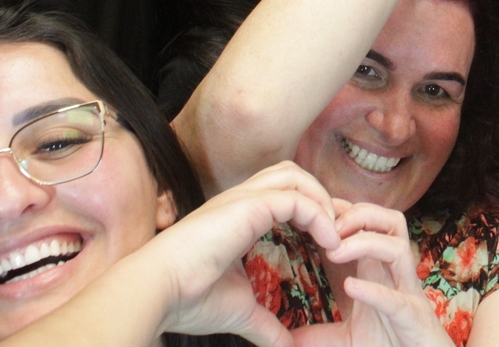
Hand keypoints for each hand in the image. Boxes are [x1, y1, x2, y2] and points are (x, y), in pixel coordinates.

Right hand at [154, 162, 341, 344]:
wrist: (157, 293)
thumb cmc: (188, 299)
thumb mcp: (239, 311)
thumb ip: (266, 324)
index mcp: (237, 217)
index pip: (283, 194)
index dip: (312, 209)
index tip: (332, 239)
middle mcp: (240, 200)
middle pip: (292, 174)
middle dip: (321, 195)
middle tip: (340, 229)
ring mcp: (243, 198)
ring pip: (295, 177)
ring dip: (322, 200)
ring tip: (337, 234)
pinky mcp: (249, 206)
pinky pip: (297, 200)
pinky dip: (320, 216)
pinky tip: (330, 243)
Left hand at [293, 202, 452, 346]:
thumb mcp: (344, 337)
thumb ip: (316, 333)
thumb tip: (281, 339)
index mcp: (380, 271)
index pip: (369, 224)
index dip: (344, 210)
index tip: (314, 211)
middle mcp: (396, 275)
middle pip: (391, 221)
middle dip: (358, 214)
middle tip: (324, 226)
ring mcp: (408, 295)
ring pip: (399, 247)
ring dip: (366, 242)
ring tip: (334, 251)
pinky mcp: (413, 320)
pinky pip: (396, 300)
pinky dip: (374, 290)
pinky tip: (350, 286)